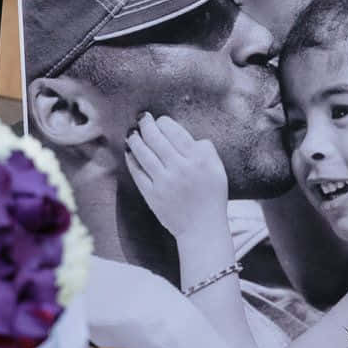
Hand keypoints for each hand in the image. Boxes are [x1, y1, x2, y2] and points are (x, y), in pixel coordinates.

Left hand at [126, 114, 229, 253]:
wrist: (202, 228)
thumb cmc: (212, 197)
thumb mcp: (218, 169)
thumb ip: (206, 149)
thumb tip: (190, 137)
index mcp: (198, 159)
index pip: (175, 132)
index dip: (163, 122)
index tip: (159, 120)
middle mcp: (180, 168)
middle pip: (156, 139)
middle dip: (146, 125)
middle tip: (142, 119)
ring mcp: (164, 182)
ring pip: (144, 153)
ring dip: (135, 140)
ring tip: (131, 133)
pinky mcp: (152, 194)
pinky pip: (138, 173)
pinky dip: (132, 160)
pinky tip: (129, 152)